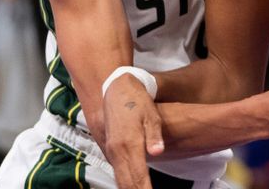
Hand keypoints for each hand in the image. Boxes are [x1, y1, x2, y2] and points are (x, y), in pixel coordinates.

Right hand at [102, 74, 164, 188]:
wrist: (114, 89)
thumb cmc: (136, 100)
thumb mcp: (151, 114)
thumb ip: (154, 135)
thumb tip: (158, 152)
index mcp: (129, 143)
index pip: (139, 176)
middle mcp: (117, 151)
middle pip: (127, 183)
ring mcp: (112, 152)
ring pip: (120, 180)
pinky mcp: (110, 151)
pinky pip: (117, 173)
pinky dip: (125, 183)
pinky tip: (133, 186)